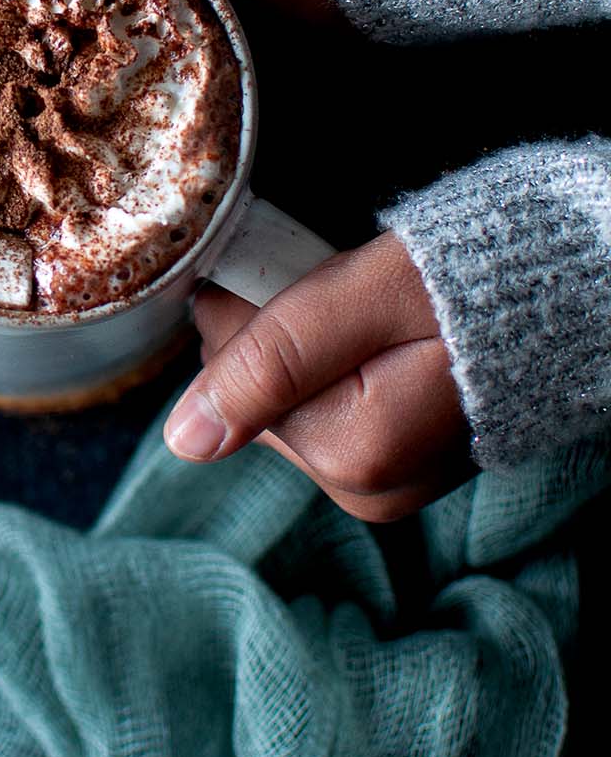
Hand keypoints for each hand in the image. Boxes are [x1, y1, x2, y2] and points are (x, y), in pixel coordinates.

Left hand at [164, 233, 472, 521]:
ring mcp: (384, 484)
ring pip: (285, 395)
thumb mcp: (364, 299)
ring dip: (303, 343)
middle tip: (336, 285)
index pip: (230, 372)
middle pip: (255, 391)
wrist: (572, 292)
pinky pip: (326, 404)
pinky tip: (377, 334)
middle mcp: (364, 489)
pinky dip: (335, 361)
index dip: (248, 303)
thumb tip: (184, 440)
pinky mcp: (396, 465)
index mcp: (350, 457)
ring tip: (366, 310)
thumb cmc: (475, 281)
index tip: (291, 266)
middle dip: (274, 328)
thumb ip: (272, 360)